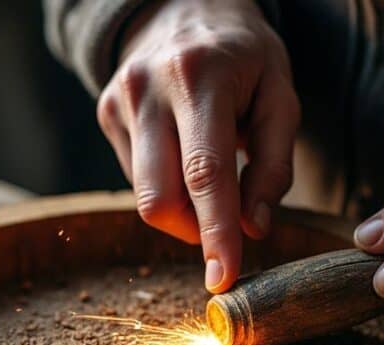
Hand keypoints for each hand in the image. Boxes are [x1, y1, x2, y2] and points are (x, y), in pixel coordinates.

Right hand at [97, 0, 298, 291]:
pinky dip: (165, 187)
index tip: (222, 278)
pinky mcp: (104, 113)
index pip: (205, 173)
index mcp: (200, 78)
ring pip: (144, 197)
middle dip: (194, 232)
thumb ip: (275, 163)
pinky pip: (135, 179)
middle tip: (224, 233)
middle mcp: (148, 89)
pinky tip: (181, 156)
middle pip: (160, 198)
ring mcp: (119, 102)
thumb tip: (255, 227)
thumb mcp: (279, 93)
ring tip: (208, 182)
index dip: (215, 233)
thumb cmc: (242, 55)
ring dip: (182, 212)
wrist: (181, 5)